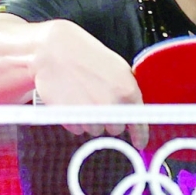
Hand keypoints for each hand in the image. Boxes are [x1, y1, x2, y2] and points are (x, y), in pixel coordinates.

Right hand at [31, 19, 147, 147]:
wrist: (55, 51)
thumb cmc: (87, 57)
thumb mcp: (118, 69)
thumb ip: (128, 91)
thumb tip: (135, 110)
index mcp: (127, 92)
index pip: (138, 123)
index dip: (140, 135)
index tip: (140, 143)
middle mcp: (111, 106)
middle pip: (115, 128)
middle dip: (110, 118)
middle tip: (99, 99)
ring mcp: (90, 114)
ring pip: (96, 129)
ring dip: (92, 119)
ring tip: (84, 96)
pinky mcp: (70, 119)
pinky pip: (78, 129)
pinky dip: (77, 119)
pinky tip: (73, 100)